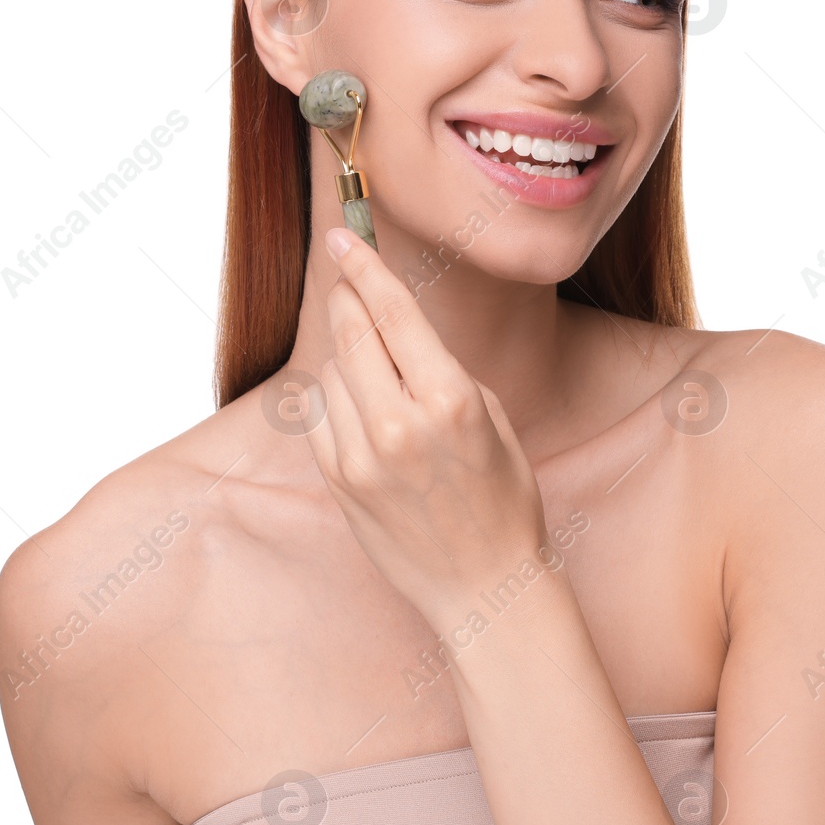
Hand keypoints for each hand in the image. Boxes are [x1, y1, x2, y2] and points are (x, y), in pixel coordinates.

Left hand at [308, 226, 551, 629]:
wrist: (484, 587)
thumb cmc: (503, 499)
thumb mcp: (490, 417)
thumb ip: (438, 369)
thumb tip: (391, 326)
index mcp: (450, 399)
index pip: (393, 312)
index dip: (364, 266)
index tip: (342, 237)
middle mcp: (400, 425)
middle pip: (351, 332)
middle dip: (347, 298)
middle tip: (345, 278)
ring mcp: (362, 457)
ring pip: (332, 372)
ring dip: (349, 361)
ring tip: (382, 384)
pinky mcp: (339, 482)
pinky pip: (321, 416)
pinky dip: (336, 403)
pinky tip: (365, 418)